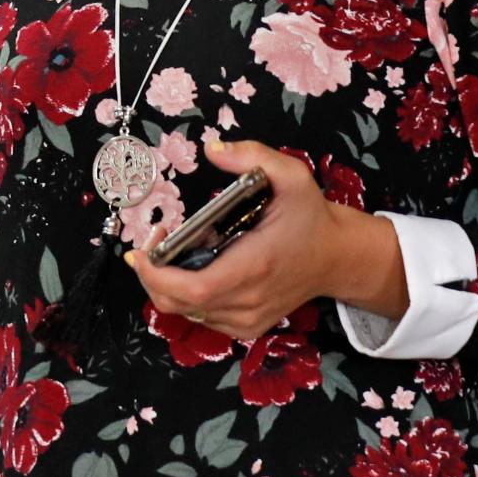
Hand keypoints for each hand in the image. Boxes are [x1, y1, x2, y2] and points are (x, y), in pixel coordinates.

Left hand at [120, 132, 404, 339]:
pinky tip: (190, 270)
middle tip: (152, 242)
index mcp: (254, 267)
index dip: (156, 274)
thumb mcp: (292, 176)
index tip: (140, 249)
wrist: (337, 257)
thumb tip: (212, 149)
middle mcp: (248, 299)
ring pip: (185, 312)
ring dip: (165, 284)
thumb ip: (253, 157)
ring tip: (168, 251)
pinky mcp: (247, 327)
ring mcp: (247, 319)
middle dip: (150, 275)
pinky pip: (201, 317)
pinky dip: (184, 297)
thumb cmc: (311, 217)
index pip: (193, 288)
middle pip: (177, 303)